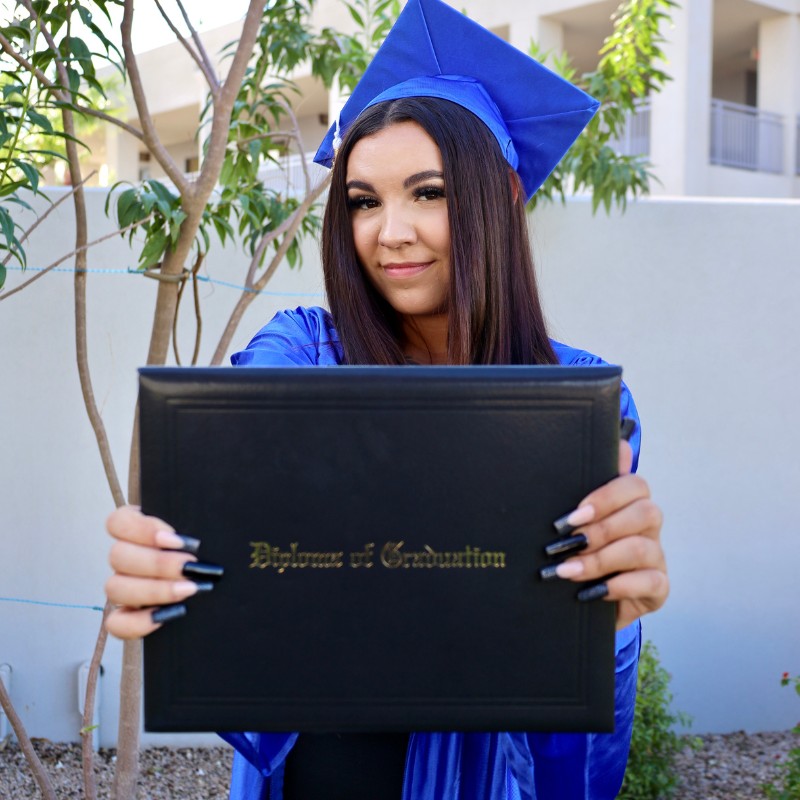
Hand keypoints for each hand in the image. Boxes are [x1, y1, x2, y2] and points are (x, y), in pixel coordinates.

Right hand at [105, 506, 219, 638]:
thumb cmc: (215, 550)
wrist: (228, 591)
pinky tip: (170, 615)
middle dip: (158, 563)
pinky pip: (117, 623)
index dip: (141, 529)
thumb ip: (202, 518)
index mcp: (140, 528)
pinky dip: (139, 622)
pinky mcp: (126, 618)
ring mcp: (123, 588)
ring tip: (190, 590)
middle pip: (118, 555)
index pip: (118, 522)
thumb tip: (214, 512)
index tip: (174, 538)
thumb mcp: (210, 526)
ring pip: (115, 587)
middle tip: (192, 566)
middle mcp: (127, 557)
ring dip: (154, 590)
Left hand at [542, 440, 668, 628]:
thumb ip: (588, 482)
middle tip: (567, 542)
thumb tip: (618, 444)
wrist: (579, 596)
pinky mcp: (658, 587)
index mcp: (629, 502)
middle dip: (602, 529)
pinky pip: (651, 582)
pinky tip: (591, 592)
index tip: (573, 514)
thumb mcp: (575, 517)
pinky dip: (618, 586)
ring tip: (567, 569)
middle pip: (645, 513)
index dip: (606, 497)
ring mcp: (656, 556)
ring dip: (600, 559)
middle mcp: (647, 526)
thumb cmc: (577, 548)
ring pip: (642, 548)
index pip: (635, 485)